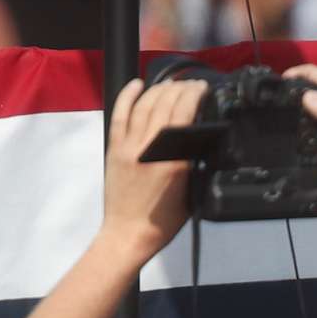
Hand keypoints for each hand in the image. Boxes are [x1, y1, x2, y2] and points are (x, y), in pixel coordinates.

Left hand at [104, 75, 204, 256]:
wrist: (128, 234)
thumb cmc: (164, 221)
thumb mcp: (191, 191)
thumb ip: (193, 162)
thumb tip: (200, 137)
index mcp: (173, 160)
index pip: (184, 116)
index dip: (193, 96)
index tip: (202, 87)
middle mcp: (150, 148)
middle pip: (164, 106)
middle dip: (180, 89)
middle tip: (192, 84)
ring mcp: (129, 147)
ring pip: (144, 106)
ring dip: (159, 90)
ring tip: (172, 83)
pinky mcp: (114, 149)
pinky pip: (120, 116)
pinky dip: (127, 97)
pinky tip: (137, 85)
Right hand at [285, 63, 316, 227]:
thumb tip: (308, 94)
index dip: (308, 71)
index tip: (284, 78)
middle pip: (316, 91)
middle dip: (294, 84)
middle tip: (270, 92)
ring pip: (307, 109)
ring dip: (290, 103)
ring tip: (267, 108)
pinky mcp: (316, 149)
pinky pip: (300, 128)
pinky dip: (287, 122)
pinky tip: (273, 130)